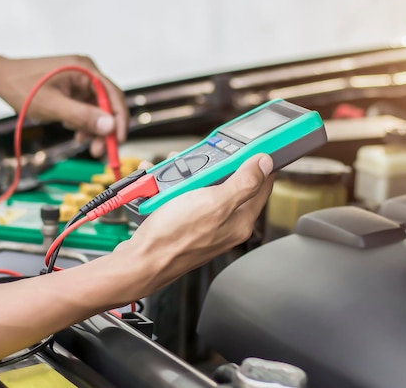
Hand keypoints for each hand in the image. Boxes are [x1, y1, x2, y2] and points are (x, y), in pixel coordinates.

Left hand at [0, 54, 126, 156]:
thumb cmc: (21, 86)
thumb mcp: (53, 105)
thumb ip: (82, 116)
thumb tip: (110, 126)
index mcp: (85, 69)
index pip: (113, 96)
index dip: (119, 120)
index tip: (117, 141)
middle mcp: (87, 72)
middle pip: (107, 104)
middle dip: (104, 128)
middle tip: (98, 150)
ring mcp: (79, 80)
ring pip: (97, 109)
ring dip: (92, 127)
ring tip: (81, 141)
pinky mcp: (72, 88)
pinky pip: (86, 108)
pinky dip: (82, 122)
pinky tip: (72, 129)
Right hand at [111, 154, 274, 299]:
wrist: (140, 260)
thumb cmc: (174, 237)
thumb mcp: (214, 202)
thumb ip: (244, 183)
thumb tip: (265, 164)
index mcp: (241, 219)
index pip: (263, 184)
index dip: (259, 162)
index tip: (252, 145)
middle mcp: (226, 223)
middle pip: (230, 182)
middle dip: (214, 166)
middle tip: (201, 161)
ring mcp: (205, 223)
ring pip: (204, 187)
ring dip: (189, 175)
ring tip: (175, 173)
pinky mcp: (186, 223)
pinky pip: (185, 197)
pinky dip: (175, 187)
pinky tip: (164, 186)